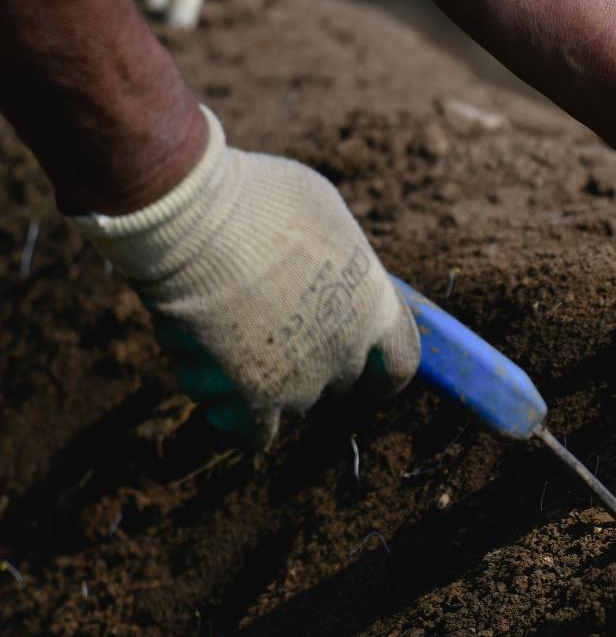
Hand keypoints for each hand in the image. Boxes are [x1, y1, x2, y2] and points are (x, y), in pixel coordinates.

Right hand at [71, 106, 419, 444]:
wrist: (196, 221)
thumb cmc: (259, 203)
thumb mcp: (324, 217)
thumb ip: (336, 261)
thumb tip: (330, 271)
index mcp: (376, 310)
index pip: (397, 364)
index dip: (374, 365)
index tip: (357, 359)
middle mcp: (347, 355)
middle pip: (335, 382)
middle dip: (308, 362)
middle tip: (268, 325)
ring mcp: (300, 384)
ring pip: (285, 401)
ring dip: (257, 377)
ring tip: (221, 323)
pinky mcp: (250, 401)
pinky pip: (247, 433)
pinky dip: (228, 410)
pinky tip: (211, 374)